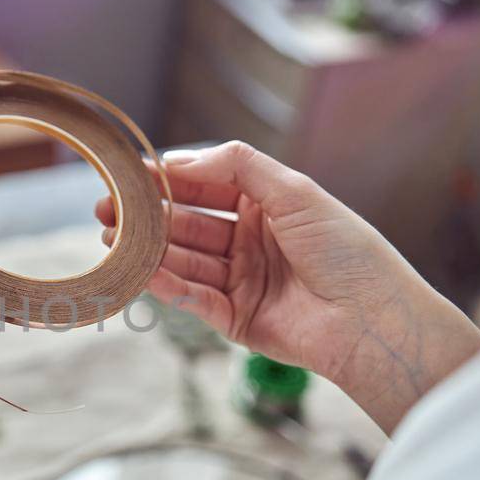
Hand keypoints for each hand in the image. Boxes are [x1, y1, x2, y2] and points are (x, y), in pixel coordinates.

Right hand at [99, 141, 479, 432]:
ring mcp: (241, 281)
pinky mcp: (235, 320)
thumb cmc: (346, 250)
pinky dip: (168, 285)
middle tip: (106, 211)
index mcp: (267, 206)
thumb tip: (181, 159)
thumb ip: (238, 166)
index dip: (169, 180)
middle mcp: (251, 241)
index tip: (131, 176)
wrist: (373, 320)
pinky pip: (194, 298)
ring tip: (114, 240)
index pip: (206, 186)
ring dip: (150, 250)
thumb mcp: (296, 191)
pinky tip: (144, 271)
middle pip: (188, 224)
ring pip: (185, 260)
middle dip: (148, 217)